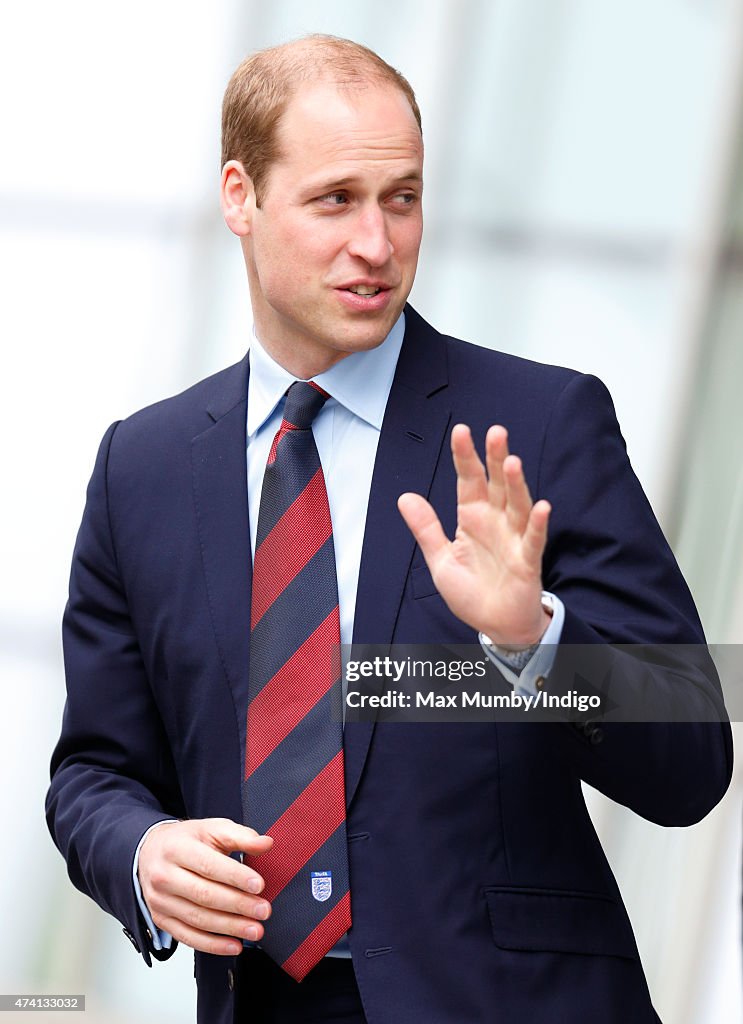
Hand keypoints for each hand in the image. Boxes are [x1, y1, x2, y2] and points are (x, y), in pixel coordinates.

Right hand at [138, 817, 272, 955]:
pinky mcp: (161, 920)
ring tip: (255, 929)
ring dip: (230, 927)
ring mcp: (161, 901)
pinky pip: (188, 937)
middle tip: (263, 910)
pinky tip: (233, 945)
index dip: (235, 877)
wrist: (150, 852)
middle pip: (204, 894)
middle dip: (238, 905)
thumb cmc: (185, 841)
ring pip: (198, 918)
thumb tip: (265, 843)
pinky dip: (212, 945)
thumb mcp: (211, 829)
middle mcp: (164, 876)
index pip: (208, 865)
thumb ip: (240, 836)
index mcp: (177, 848)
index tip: (259, 885)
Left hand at [398, 424, 551, 646]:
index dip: (465, 457)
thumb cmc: (473, 592)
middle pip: (497, 485)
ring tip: (511, 462)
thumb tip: (405, 497)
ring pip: (516, 505)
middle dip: (495, 459)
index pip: (469, 481)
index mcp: (473, 518)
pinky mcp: (527, 562)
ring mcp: (513, 540)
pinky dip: (536, 525)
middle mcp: (496, 523)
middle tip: (495, 432)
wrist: (496, 625)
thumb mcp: (441, 559)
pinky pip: (533, 541)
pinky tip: (541, 507)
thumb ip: (426, 528)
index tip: (461, 431)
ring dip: (515, 484)